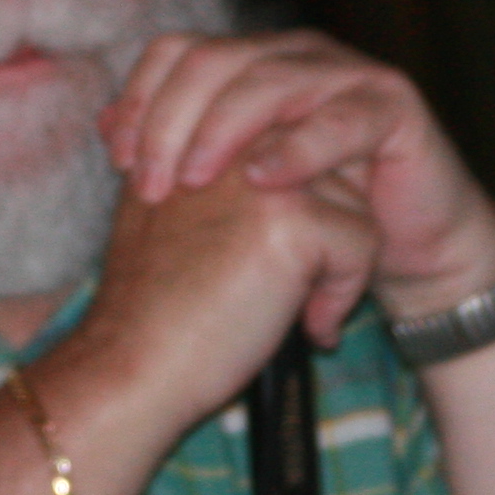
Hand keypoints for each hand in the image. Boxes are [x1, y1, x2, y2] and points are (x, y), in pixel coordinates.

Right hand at [45, 161, 379, 446]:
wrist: (131, 363)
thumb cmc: (149, 308)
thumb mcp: (162, 217)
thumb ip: (207, 182)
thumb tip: (278, 182)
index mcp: (199, 132)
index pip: (292, 149)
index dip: (297, 213)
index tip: (265, 266)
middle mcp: (231, 138)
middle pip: (328, 169)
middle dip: (324, 234)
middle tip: (289, 292)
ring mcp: (261, 174)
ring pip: (353, 203)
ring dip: (338, 265)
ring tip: (293, 310)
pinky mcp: (291, 218)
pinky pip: (362, 241)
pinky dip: (344, 294)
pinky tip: (307, 328)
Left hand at [98, 32, 494, 319]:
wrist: (403, 255)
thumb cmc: (308, 223)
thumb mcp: (230, 191)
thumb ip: (175, 152)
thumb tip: (103, 125)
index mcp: (248, 63)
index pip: (175, 52)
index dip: (140, 98)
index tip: (118, 161)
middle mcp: (293, 55)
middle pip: (213, 60)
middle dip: (169, 120)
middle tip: (150, 184)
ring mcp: (345, 73)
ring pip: (269, 81)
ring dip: (222, 130)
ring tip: (193, 181)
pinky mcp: (392, 105)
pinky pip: (340, 118)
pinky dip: (298, 149)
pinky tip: (264, 181)